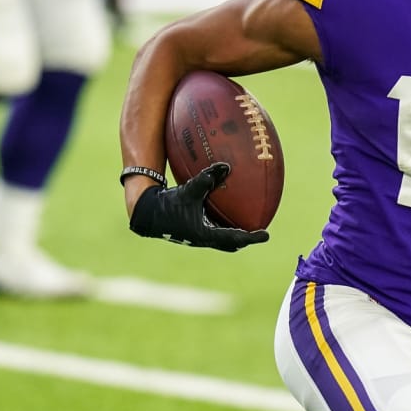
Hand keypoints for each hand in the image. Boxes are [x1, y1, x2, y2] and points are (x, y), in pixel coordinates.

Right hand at [128, 163, 268, 250]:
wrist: (145, 213)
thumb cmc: (167, 203)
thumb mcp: (189, 190)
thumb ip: (208, 178)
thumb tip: (227, 166)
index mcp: (206, 234)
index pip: (235, 239)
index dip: (252, 238)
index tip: (266, 235)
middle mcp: (203, 239)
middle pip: (231, 244)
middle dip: (244, 239)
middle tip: (257, 232)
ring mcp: (196, 237)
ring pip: (221, 239)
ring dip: (233, 234)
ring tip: (244, 224)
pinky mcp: (190, 231)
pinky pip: (211, 230)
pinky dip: (220, 225)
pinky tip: (220, 212)